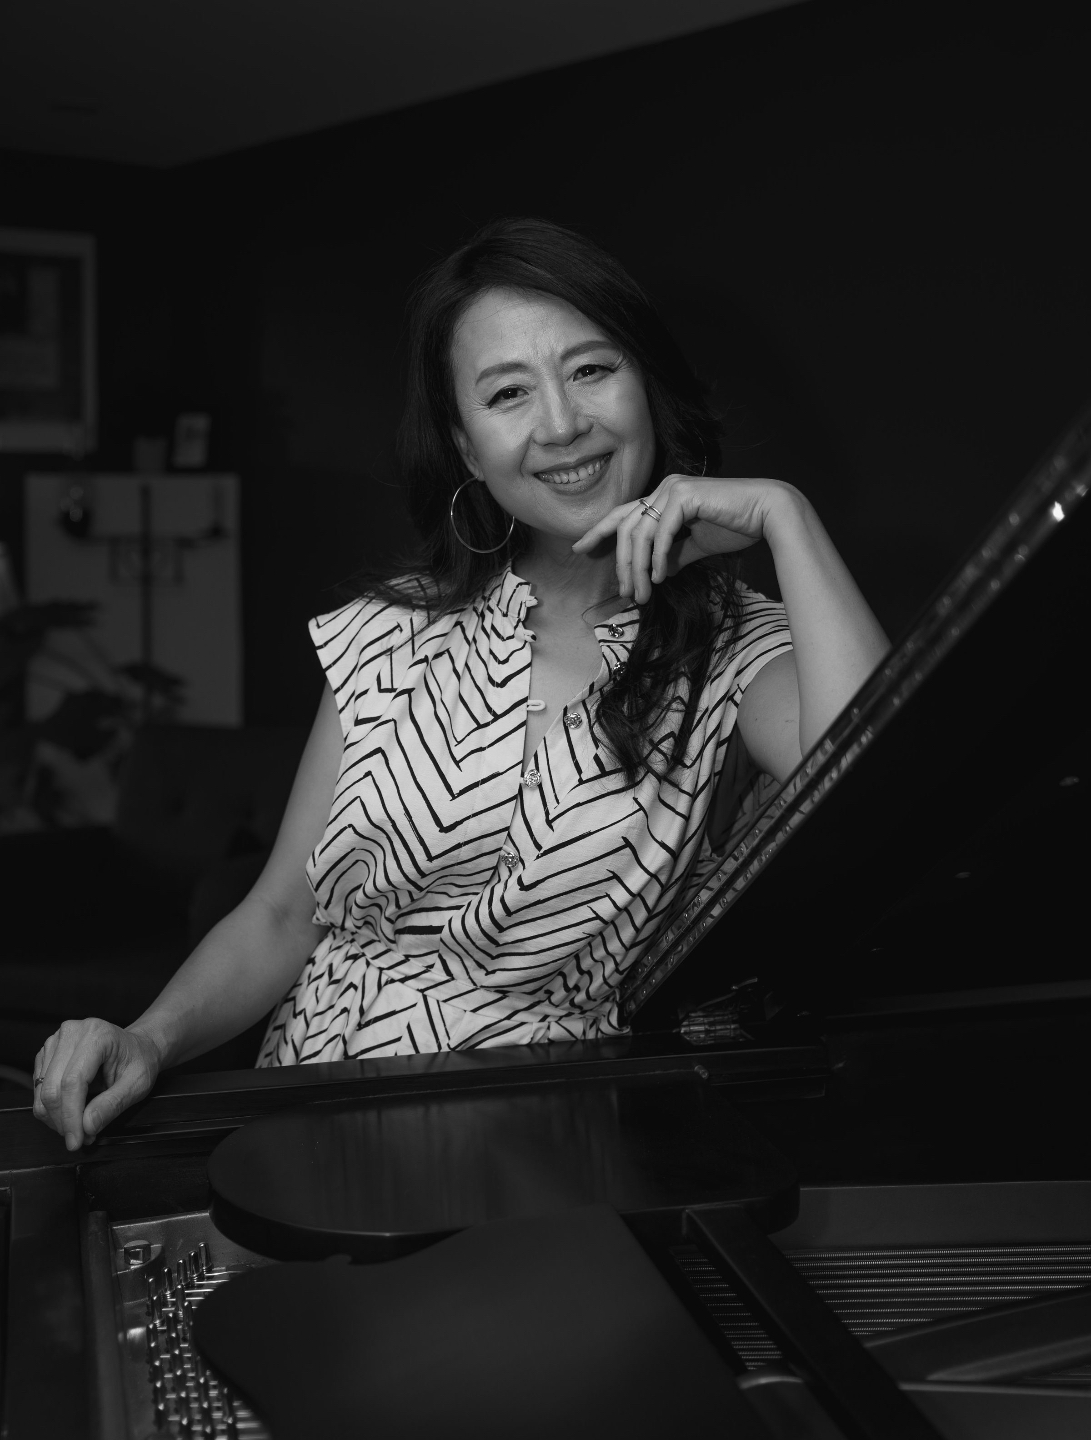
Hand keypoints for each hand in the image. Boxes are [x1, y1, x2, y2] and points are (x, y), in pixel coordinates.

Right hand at [33, 1019, 161, 1150]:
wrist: (136, 1047)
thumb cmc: (139, 1061)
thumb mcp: (138, 1084)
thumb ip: (112, 1104)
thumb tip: (87, 1126)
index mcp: (97, 1035)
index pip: (72, 1082)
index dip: (71, 1116)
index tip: (76, 1141)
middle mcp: (72, 1033)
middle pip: (52, 1088)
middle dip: (63, 1121)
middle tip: (81, 1138)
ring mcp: (56, 1041)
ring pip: (41, 1091)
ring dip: (56, 1118)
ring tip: (79, 1126)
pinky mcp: (47, 1053)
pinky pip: (38, 1088)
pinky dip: (51, 1108)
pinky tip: (70, 1113)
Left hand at [572, 475, 790, 604]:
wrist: (767, 514)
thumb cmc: (735, 527)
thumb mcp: (694, 548)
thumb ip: (672, 556)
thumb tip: (653, 575)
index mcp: (663, 496)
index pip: (623, 514)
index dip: (598, 531)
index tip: (581, 549)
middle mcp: (664, 488)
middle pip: (625, 527)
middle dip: (621, 563)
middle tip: (625, 593)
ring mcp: (673, 488)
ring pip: (639, 532)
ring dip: (637, 568)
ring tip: (642, 594)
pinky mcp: (685, 495)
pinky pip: (661, 532)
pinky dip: (657, 557)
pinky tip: (659, 577)